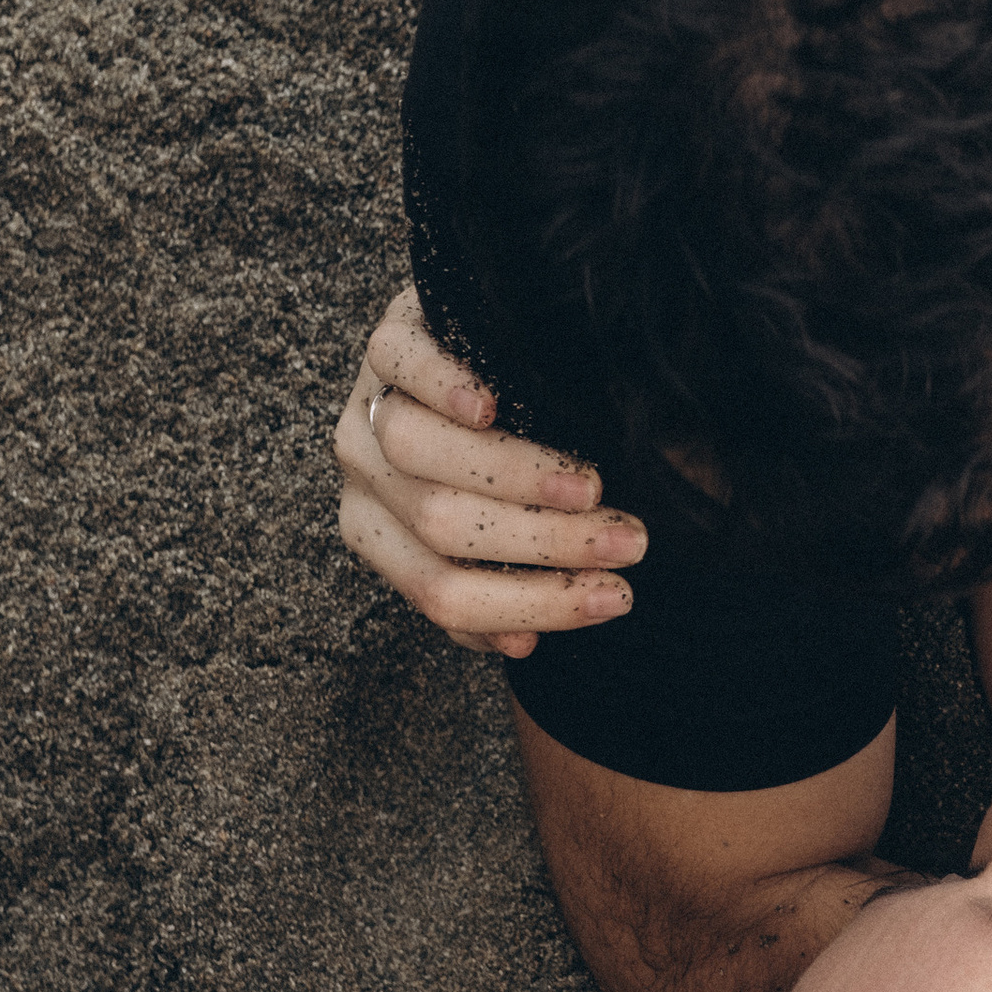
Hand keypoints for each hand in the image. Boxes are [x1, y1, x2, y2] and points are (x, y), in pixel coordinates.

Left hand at [333, 285, 645, 659]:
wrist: (471, 353)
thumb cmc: (502, 452)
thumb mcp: (500, 526)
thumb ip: (505, 579)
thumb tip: (525, 645)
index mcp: (382, 540)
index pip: (446, 595)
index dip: (535, 604)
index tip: (615, 597)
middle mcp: (364, 482)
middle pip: (443, 528)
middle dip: (546, 543)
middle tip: (627, 542)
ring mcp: (365, 410)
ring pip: (420, 455)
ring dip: (516, 476)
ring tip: (592, 486)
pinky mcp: (383, 346)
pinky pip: (401, 366)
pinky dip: (444, 386)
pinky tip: (490, 405)